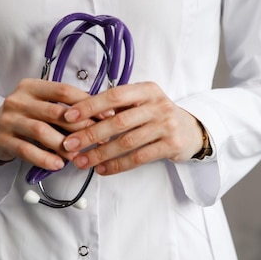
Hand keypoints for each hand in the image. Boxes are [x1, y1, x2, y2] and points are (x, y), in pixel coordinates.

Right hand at [0, 78, 107, 169]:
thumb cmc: (28, 115)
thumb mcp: (43, 104)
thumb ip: (66, 106)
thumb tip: (102, 113)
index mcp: (31, 87)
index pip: (63, 91)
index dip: (87, 103)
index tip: (106, 116)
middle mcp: (18, 100)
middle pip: (54, 112)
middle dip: (79, 126)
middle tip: (97, 138)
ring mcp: (9, 120)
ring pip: (41, 131)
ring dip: (63, 144)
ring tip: (78, 154)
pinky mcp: (3, 140)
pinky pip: (27, 150)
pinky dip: (45, 158)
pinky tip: (59, 164)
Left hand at [61, 81, 203, 174]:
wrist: (191, 130)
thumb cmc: (158, 115)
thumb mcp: (143, 102)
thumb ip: (119, 105)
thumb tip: (79, 113)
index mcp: (147, 89)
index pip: (114, 96)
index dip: (90, 106)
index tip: (68, 116)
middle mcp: (158, 105)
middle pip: (118, 121)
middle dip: (90, 134)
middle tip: (69, 145)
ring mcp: (166, 125)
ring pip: (127, 142)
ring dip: (100, 154)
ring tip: (82, 162)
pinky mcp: (171, 145)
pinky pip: (139, 158)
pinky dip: (118, 165)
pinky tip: (103, 169)